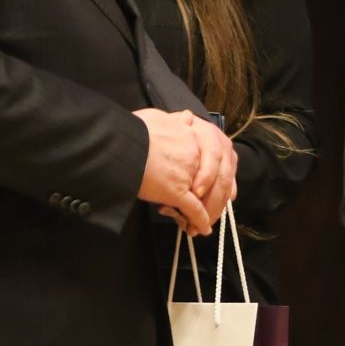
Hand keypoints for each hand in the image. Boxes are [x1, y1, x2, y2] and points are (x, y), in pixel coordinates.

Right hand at [135, 109, 235, 234]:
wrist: (120, 142)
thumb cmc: (135, 130)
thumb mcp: (160, 117)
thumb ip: (177, 120)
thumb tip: (188, 117)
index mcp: (197, 136)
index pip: (218, 160)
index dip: (220, 177)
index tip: (224, 188)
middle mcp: (197, 154)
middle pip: (217, 180)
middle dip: (216, 199)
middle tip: (213, 210)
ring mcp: (188, 173)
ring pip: (208, 196)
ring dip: (208, 212)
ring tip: (202, 223)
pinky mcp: (178, 191)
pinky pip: (194, 209)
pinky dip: (200, 221)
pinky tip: (201, 228)